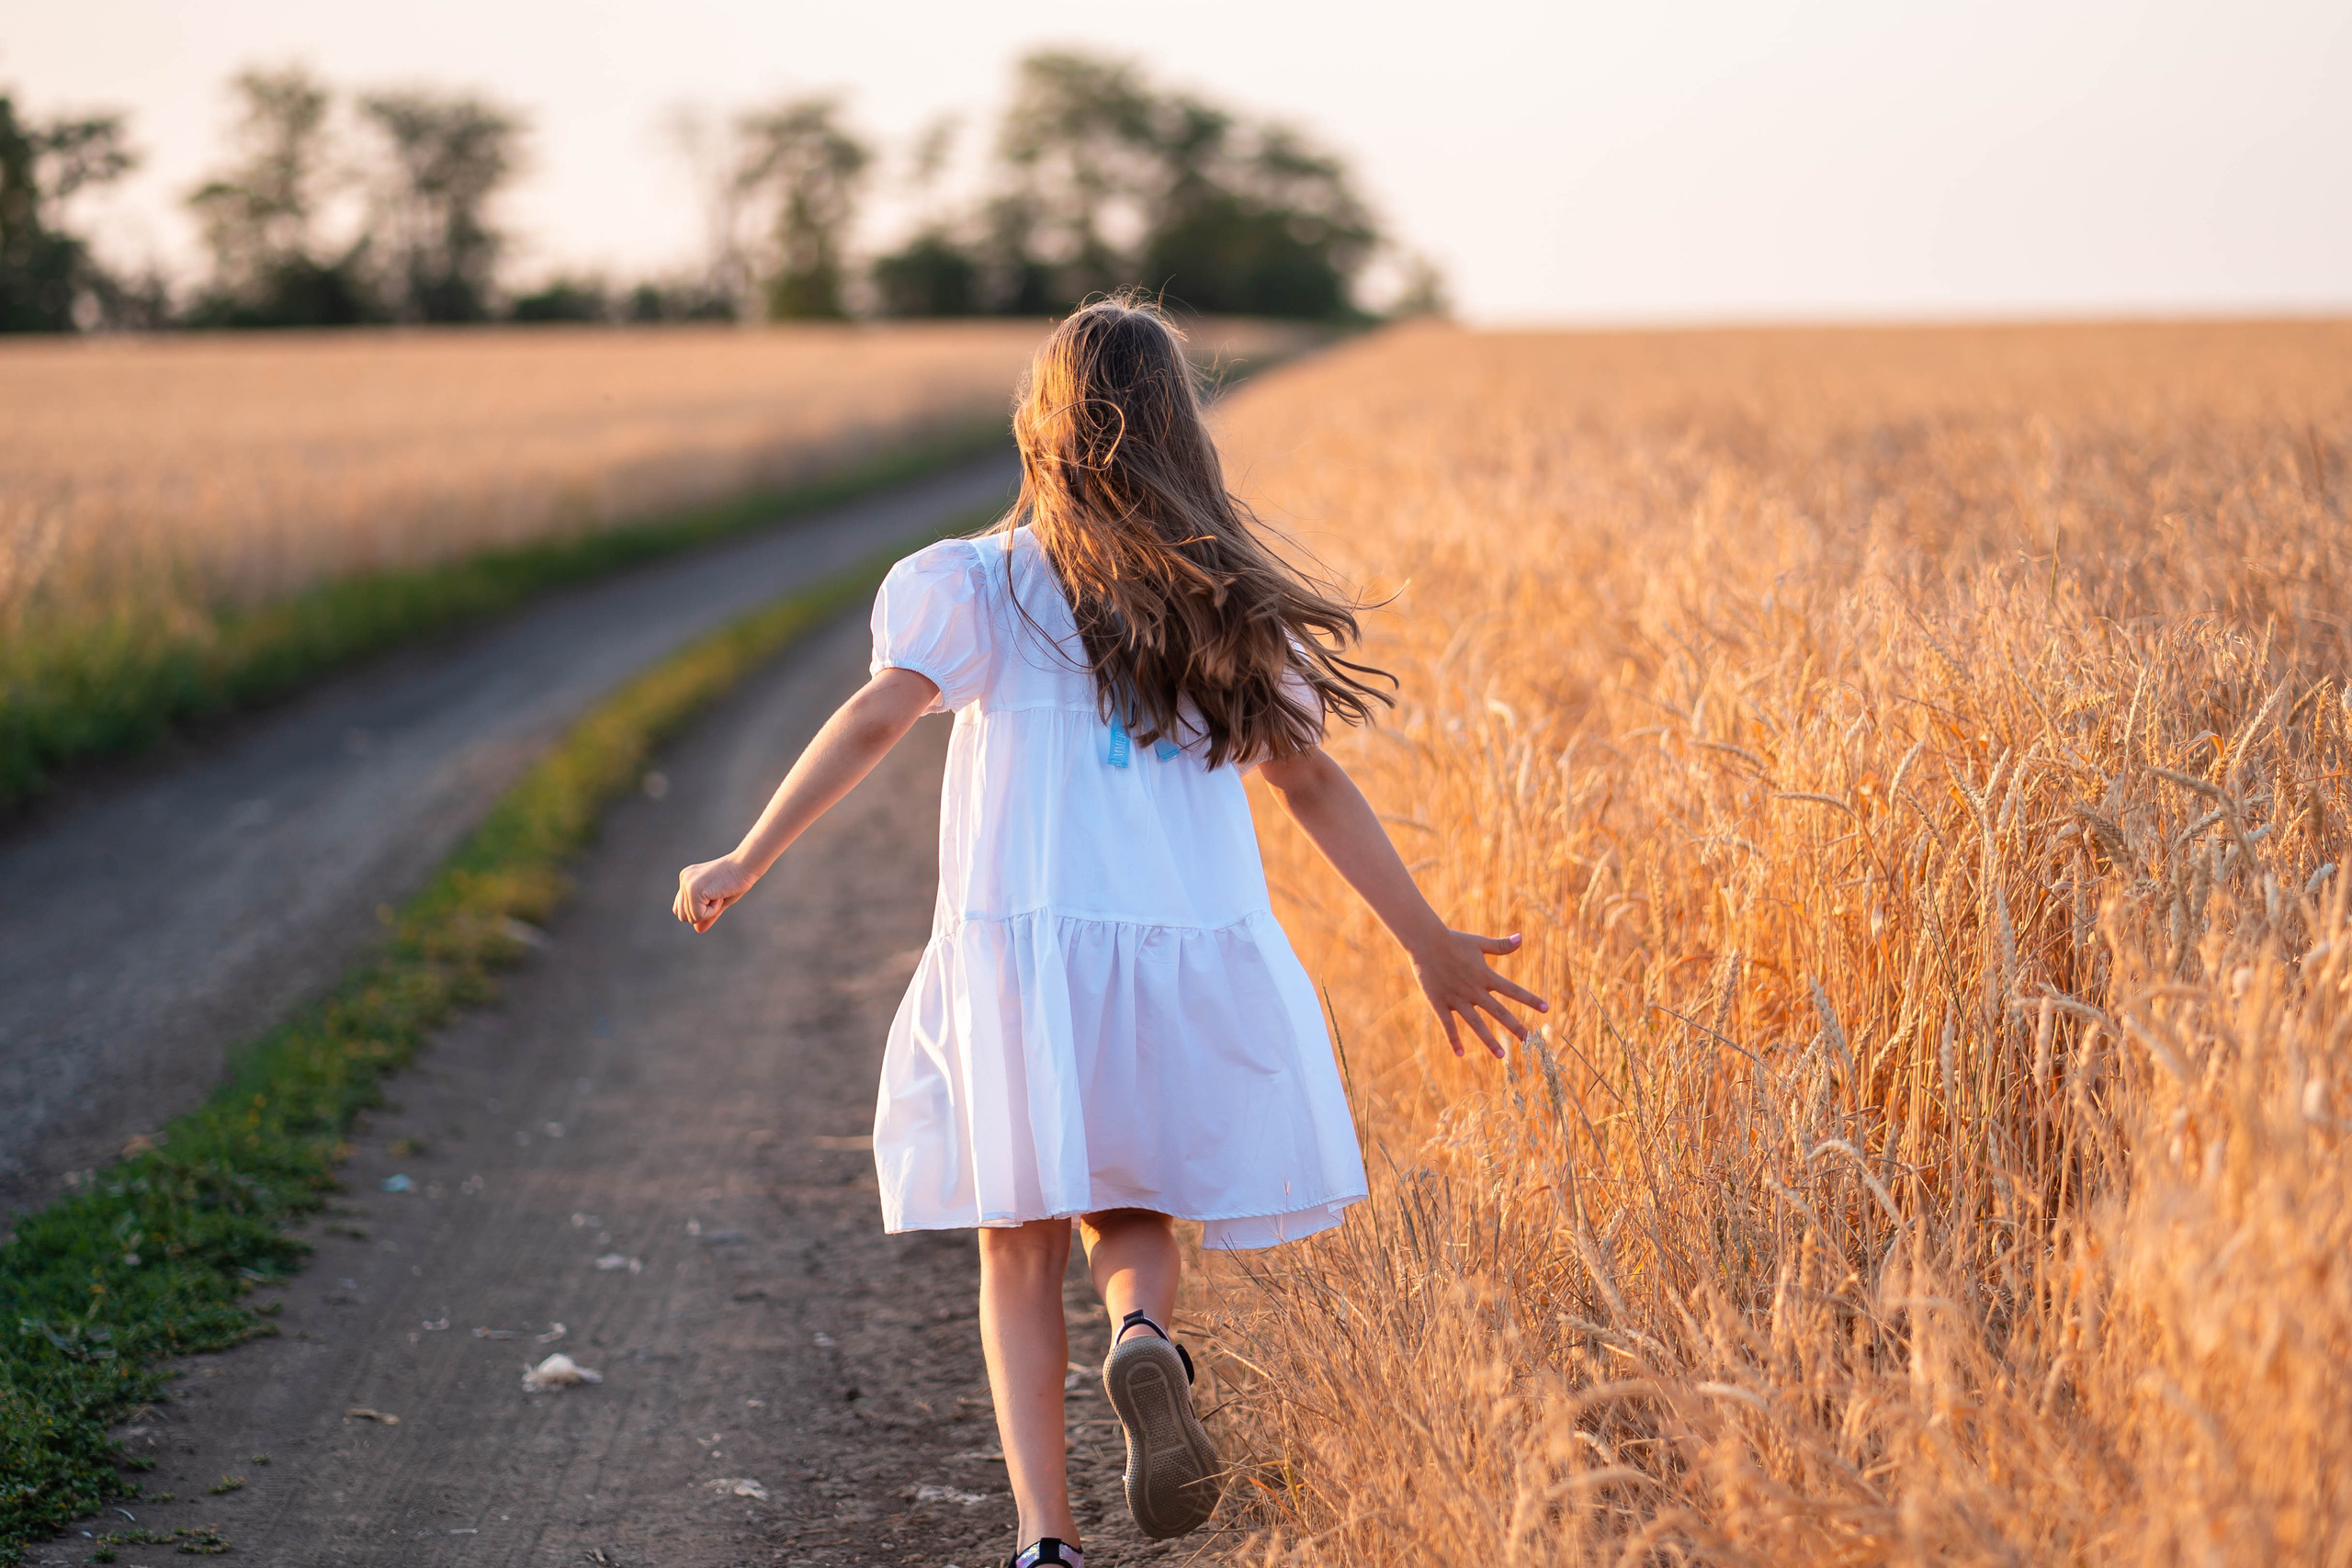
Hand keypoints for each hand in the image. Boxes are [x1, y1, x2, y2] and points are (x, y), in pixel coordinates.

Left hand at [673, 854, 757, 932]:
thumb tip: (698, 930)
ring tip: (718, 894)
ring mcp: (687, 884)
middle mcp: (684, 880)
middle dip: (702, 913)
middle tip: (718, 896)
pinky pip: (698, 915)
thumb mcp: (719, 901)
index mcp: (687, 879)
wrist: (746, 866)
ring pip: (690, 917)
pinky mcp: (693, 890)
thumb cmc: (736, 881)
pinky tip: (720, 895)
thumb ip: (707, 914)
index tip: (714, 896)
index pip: (680, 908)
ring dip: (708, 912)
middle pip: (682, 915)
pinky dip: (713, 911)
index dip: (697, 911)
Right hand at [1411, 929, 1547, 1058]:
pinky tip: (1460, 1054)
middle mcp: (1474, 990)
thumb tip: (1521, 938)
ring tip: (1501, 1056)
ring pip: (1476, 1023)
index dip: (1530, 999)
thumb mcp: (1479, 942)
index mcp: (1485, 975)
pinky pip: (1448, 1025)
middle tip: (1529, 1040)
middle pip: (1498, 1012)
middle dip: (1515, 1026)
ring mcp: (1456, 998)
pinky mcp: (1439, 1003)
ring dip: (1489, 1040)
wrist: (1425, 941)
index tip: (1546, 1009)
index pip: (1513, 990)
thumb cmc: (1454, 940)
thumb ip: (1501, 945)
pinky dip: (1454, 1039)